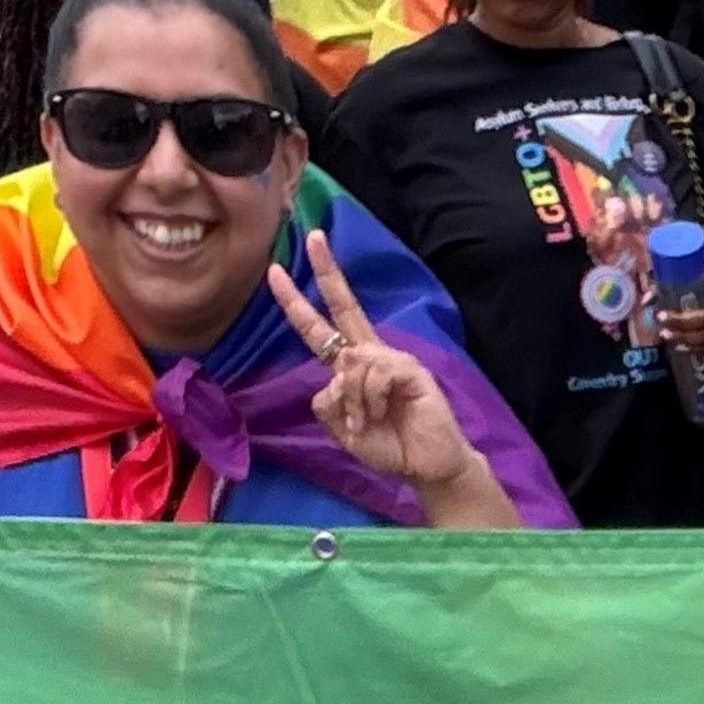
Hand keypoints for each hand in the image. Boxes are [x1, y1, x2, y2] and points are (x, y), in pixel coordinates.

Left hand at [271, 230, 507, 520]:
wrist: (427, 467)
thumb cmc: (389, 447)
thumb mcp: (342, 429)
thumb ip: (328, 402)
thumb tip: (337, 372)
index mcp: (352, 368)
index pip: (320, 329)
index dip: (296, 303)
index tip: (276, 272)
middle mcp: (371, 354)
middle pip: (344, 307)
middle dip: (326, 272)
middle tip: (312, 236)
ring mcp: (392, 359)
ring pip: (350, 361)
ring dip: (352, 400)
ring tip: (368, 422)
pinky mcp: (410, 368)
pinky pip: (373, 371)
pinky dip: (369, 399)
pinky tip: (382, 414)